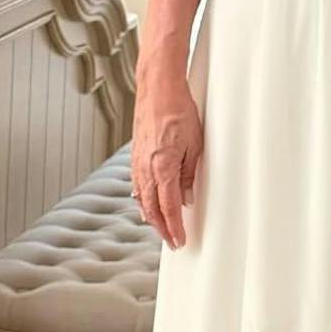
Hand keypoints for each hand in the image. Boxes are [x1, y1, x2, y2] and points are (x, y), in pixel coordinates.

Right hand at [131, 61, 203, 248]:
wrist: (158, 89)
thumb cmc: (179, 111)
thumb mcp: (195, 144)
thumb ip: (189, 174)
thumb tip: (186, 197)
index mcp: (163, 167)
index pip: (169, 207)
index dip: (174, 227)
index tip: (180, 240)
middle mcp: (147, 168)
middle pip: (152, 208)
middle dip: (162, 228)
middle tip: (172, 241)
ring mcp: (138, 162)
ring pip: (142, 198)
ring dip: (151, 216)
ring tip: (161, 229)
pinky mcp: (135, 155)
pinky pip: (137, 184)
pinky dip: (142, 199)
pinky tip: (145, 204)